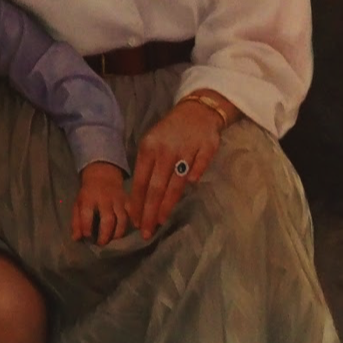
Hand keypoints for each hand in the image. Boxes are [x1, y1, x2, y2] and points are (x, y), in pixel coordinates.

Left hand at [71, 160, 130, 245]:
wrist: (103, 175)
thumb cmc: (89, 193)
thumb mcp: (78, 204)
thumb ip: (76, 221)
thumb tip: (77, 238)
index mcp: (89, 198)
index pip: (87, 214)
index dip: (86, 227)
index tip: (87, 237)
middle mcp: (105, 199)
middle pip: (108, 219)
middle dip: (105, 234)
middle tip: (101, 243)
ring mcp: (119, 200)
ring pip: (122, 219)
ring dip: (118, 232)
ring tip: (113, 239)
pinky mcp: (129, 201)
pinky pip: (133, 214)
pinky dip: (133, 223)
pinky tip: (130, 231)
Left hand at [127, 99, 221, 239]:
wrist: (197, 111)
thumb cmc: (170, 133)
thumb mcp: (152, 145)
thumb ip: (147, 169)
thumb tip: (139, 200)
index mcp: (149, 148)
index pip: (141, 181)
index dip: (137, 203)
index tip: (135, 221)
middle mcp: (165, 150)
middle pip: (156, 186)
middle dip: (149, 211)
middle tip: (146, 231)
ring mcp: (187, 149)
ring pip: (176, 182)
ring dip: (167, 204)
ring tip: (161, 221)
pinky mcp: (207, 147)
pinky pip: (199, 166)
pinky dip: (195, 175)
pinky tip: (191, 186)